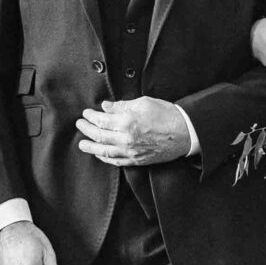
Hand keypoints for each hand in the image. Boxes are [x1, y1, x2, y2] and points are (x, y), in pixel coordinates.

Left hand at [76, 97, 193, 167]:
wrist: (185, 133)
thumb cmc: (167, 115)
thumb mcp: (144, 102)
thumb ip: (122, 105)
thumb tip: (106, 106)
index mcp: (127, 121)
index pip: (101, 120)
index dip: (91, 117)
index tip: (86, 113)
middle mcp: (126, 138)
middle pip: (99, 136)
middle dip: (87, 130)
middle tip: (80, 125)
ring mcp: (131, 152)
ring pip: (104, 151)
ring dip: (91, 147)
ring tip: (82, 144)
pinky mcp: (137, 160)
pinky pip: (116, 161)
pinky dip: (105, 158)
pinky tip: (99, 154)